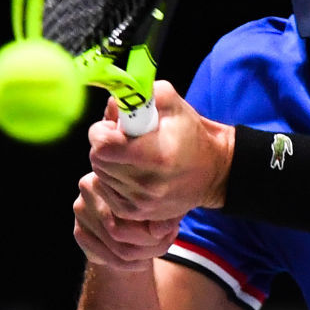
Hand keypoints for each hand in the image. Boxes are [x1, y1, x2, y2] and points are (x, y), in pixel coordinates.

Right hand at [73, 171, 179, 270]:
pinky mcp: (79, 232)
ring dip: (145, 254)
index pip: (133, 206)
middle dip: (151, 242)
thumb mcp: (164, 204)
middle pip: (122, 229)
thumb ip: (165, 215)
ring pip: (118, 247)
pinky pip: (109, 258)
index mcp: (112, 171)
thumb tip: (158, 232)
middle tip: (170, 240)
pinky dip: (132, 264)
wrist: (128, 216)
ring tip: (161, 249)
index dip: (156, 222)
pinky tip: (144, 261)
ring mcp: (80, 210)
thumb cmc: (152, 201)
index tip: (174, 228)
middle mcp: (88, 187)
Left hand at [88, 81, 233, 222]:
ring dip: (108, 162)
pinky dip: (111, 179)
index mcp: (157, 154)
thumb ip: (137, 96)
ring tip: (131, 156)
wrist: (212, 171)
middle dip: (104, 145)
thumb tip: (111, 105)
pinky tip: (130, 172)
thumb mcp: (170, 102)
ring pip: (100, 175)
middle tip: (123, 140)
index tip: (114, 126)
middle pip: (97, 160)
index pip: (103, 146)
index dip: (101, 132)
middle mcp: (148, 183)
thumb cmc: (189, 133)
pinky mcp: (135, 213)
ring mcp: (141, 202)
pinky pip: (105, 191)